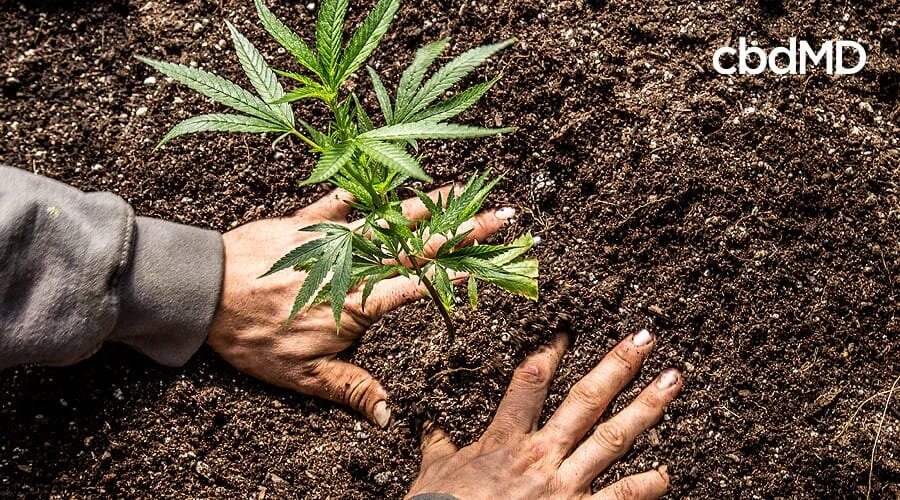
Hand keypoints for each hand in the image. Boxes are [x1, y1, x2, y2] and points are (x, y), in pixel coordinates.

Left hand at [206, 186, 513, 427]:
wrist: (205, 291)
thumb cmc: (253, 336)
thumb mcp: (303, 375)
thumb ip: (351, 389)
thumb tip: (388, 414)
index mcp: (361, 299)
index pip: (421, 282)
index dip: (459, 271)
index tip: (492, 260)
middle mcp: (355, 262)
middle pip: (420, 244)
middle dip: (465, 229)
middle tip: (503, 215)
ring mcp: (332, 237)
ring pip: (390, 218)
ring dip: (430, 204)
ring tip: (463, 190)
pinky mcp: (305, 221)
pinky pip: (339, 202)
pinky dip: (360, 193)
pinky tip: (379, 183)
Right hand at [407, 330, 681, 498]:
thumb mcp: (434, 472)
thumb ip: (438, 444)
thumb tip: (430, 424)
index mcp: (505, 439)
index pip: (531, 381)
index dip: (550, 351)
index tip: (569, 330)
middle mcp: (541, 455)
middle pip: (585, 400)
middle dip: (618, 366)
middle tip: (646, 338)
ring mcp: (564, 485)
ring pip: (612, 439)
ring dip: (646, 409)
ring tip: (673, 381)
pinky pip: (618, 497)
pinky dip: (645, 486)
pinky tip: (666, 473)